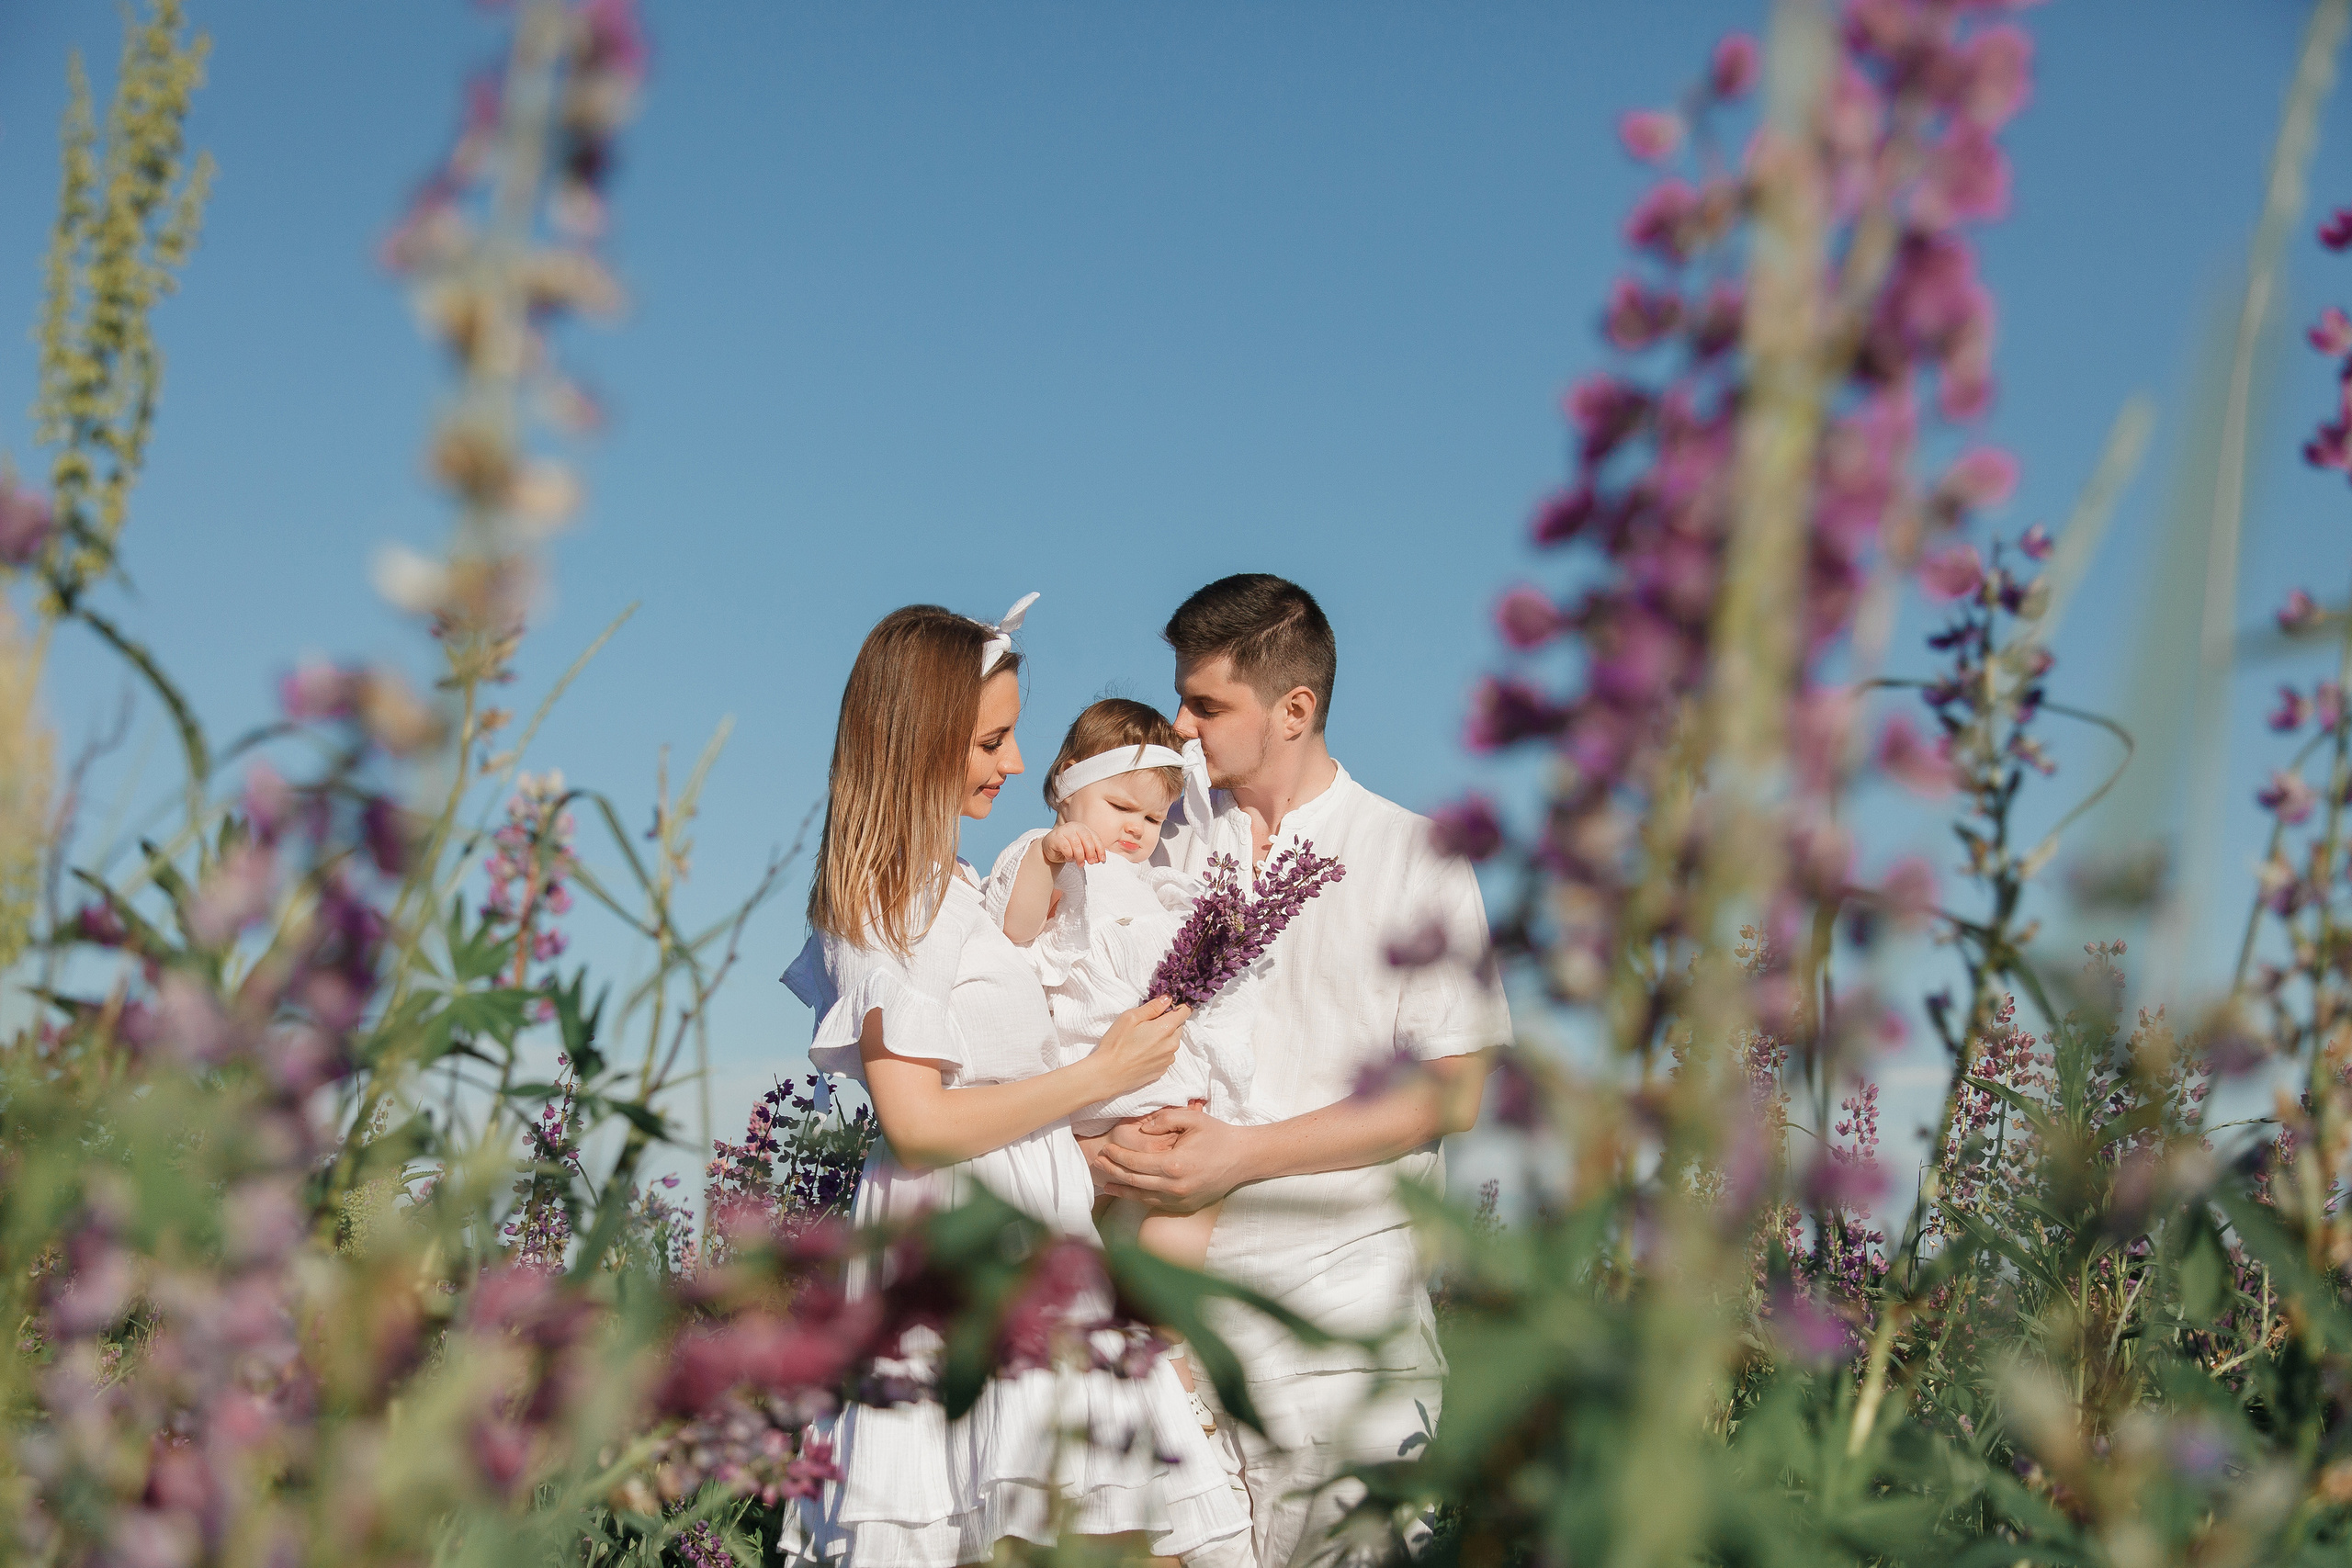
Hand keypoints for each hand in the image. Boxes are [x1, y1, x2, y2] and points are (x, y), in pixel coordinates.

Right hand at [1042, 823, 1105, 867]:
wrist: (1050, 848)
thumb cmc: (1067, 848)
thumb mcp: (1081, 850)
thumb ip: (1089, 853)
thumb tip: (1098, 859)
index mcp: (1083, 828)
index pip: (1095, 837)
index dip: (1100, 849)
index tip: (1102, 860)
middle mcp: (1074, 826)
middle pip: (1087, 839)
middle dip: (1091, 852)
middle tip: (1091, 862)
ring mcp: (1064, 830)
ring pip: (1076, 844)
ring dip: (1080, 856)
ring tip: (1080, 864)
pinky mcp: (1056, 837)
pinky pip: (1066, 847)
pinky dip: (1069, 855)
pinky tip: (1069, 858)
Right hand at [1087, 996, 1188, 1097]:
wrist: (1108, 1074)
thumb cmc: (1117, 1043)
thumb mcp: (1131, 1017)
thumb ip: (1153, 1007)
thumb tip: (1168, 999)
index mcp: (1166, 1028)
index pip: (1184, 1011)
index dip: (1178, 1005)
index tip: (1169, 1005)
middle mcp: (1172, 1045)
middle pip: (1177, 1027)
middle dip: (1166, 1022)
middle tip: (1146, 1024)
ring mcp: (1168, 1059)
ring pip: (1171, 1041)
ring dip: (1163, 1038)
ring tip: (1142, 1040)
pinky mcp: (1162, 1070)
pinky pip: (1166, 1055)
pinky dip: (1158, 1051)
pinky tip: (1142, 1053)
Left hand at [1094, 1104, 1258, 1213]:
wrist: (1243, 1158)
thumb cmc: (1217, 1135)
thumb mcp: (1192, 1118)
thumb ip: (1164, 1118)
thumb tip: (1141, 1129)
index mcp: (1174, 1165)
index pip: (1136, 1162)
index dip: (1118, 1157)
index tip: (1105, 1150)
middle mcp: (1175, 1187)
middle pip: (1134, 1181)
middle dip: (1113, 1172)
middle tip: (1098, 1164)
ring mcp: (1180, 1200)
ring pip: (1142, 1197)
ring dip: (1122, 1189)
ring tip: (1106, 1182)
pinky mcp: (1185, 1206)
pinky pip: (1156, 1203)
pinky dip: (1139, 1197)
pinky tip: (1129, 1192)